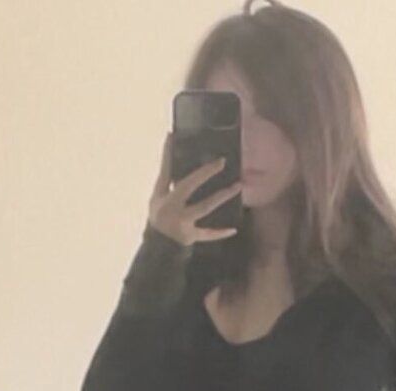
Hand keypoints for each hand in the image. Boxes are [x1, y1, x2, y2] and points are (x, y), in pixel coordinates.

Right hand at [147, 133, 241, 247]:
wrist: (157, 248)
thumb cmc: (159, 219)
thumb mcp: (158, 199)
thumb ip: (167, 181)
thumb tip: (174, 151)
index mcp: (163, 197)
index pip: (166, 171)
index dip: (168, 154)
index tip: (172, 136)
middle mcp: (172, 207)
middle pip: (189, 186)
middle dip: (204, 173)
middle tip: (222, 162)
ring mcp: (182, 222)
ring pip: (204, 207)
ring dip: (221, 196)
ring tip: (237, 187)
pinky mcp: (190, 236)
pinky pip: (207, 235)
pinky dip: (220, 233)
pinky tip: (233, 229)